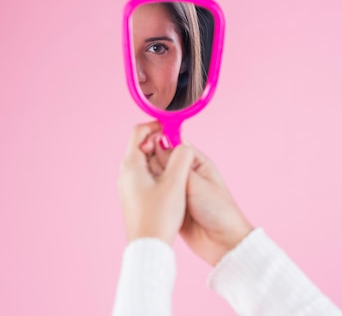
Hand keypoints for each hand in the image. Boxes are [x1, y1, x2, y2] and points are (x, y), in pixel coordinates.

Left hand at [117, 122, 194, 244]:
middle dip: (162, 142)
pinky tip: (173, 183)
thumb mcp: (176, 182)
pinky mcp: (136, 199)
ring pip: (146, 162)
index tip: (175, 129)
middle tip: (180, 147)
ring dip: (163, 158)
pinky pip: (147, 177)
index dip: (157, 126)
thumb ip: (181, 157)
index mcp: (131, 166)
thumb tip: (183, 144)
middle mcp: (125, 175)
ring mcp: (129, 188)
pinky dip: (160, 172)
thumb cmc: (160, 216)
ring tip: (180, 165)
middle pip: (142, 146)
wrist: (150, 248)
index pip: (139, 132)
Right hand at [146, 138, 253, 265]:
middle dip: (151, 161)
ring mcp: (178, 191)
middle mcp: (187, 174)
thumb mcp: (196, 183)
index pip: (174, 146)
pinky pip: (157, 195)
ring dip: (148, 179)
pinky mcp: (172, 206)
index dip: (159, 143)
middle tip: (140, 167)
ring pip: (157, 178)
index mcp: (197, 163)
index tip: (145, 144)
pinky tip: (138, 194)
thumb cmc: (218, 210)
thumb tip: (159, 144)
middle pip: (162, 161)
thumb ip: (176, 165)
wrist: (223, 242)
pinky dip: (149, 194)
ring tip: (137, 180)